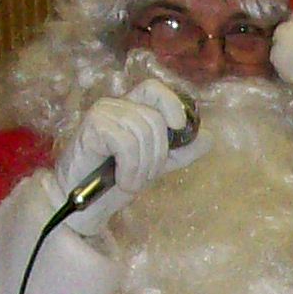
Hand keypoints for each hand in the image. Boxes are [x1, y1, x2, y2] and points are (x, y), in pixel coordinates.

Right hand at [53, 78, 194, 228]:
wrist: (82, 204)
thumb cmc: (113, 181)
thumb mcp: (154, 165)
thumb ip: (179, 152)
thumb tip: (210, 138)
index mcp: (131, 109)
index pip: (154, 89)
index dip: (172, 104)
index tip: (179, 128)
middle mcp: (116, 105)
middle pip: (155, 120)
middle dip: (157, 156)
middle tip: (142, 177)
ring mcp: (102, 113)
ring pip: (143, 132)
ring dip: (142, 167)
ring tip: (129, 181)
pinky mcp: (91, 126)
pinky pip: (126, 143)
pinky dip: (130, 168)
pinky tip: (120, 180)